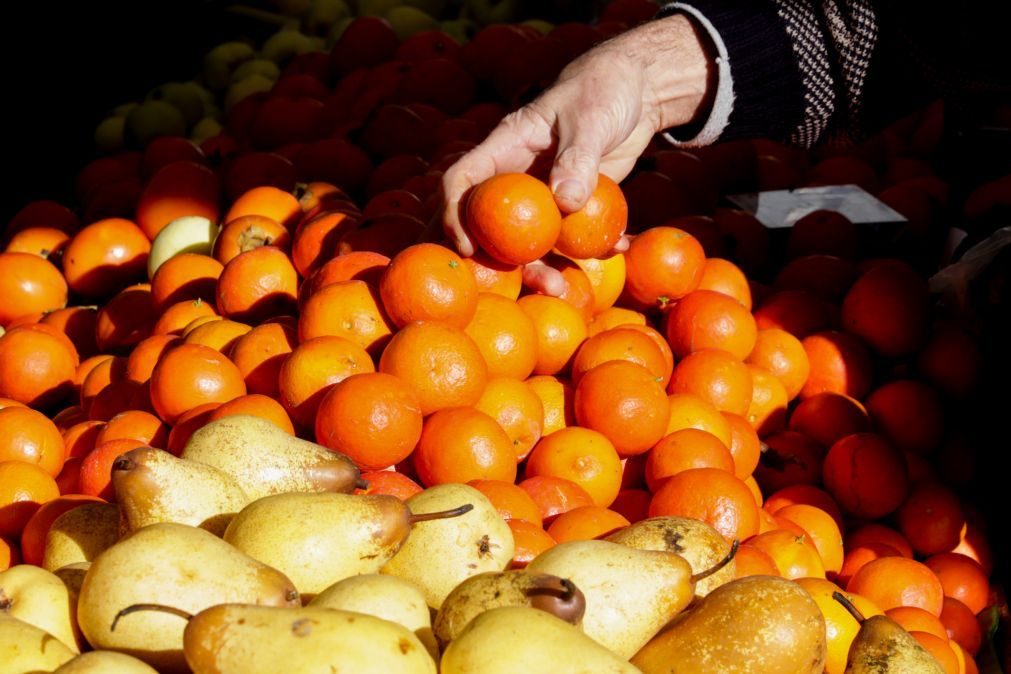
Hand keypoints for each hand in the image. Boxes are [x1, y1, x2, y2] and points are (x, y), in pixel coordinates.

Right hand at [439, 13, 712, 294]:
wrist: (634, 92)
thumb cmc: (602, 90)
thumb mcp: (590, 119)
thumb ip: (578, 158)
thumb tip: (565, 202)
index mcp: (504, 148)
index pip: (462, 181)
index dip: (455, 213)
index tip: (467, 245)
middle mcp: (515, 178)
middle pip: (486, 223)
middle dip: (490, 259)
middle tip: (503, 287)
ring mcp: (541, 197)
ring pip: (527, 241)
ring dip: (538, 268)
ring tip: (561, 289)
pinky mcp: (569, 209)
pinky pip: (568, 238)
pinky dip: (587, 252)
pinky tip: (613, 251)